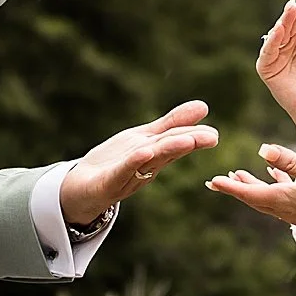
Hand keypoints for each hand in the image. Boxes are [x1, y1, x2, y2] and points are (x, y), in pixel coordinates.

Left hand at [59, 101, 219, 225]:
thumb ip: (171, 124)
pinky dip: (135, 161)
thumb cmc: (116, 162)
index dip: (196, 138)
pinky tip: (146, 151)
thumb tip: (204, 107)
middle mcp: (146, 167)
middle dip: (190, 143)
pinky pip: (123, 171)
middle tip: (212, 138)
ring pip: (151, 160)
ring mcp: (128, 175)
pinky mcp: (108, 182)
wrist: (80, 188)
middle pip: (169, 151)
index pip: (177, 143)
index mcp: (155, 156)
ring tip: (187, 141)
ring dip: (169, 150)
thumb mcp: (145, 138)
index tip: (214, 135)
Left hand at [206, 143, 295, 246]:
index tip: (212, 182)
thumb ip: (290, 161)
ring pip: (269, 199)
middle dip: (237, 189)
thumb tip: (262, 149)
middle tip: (218, 182)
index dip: (230, 187)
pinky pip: (285, 200)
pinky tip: (280, 177)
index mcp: (284, 201)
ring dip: (255, 187)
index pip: (249, 194)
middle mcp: (286, 210)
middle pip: (255, 198)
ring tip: (242, 176)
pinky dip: (277, 187)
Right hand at [256, 0, 295, 153]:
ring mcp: (276, 54)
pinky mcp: (268, 68)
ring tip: (291, 11)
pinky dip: (272, 41)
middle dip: (295, 12)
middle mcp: (288, 41)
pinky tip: (279, 31)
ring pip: (277, 33)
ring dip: (283, 21)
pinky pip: (267, 52)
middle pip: (288, 21)